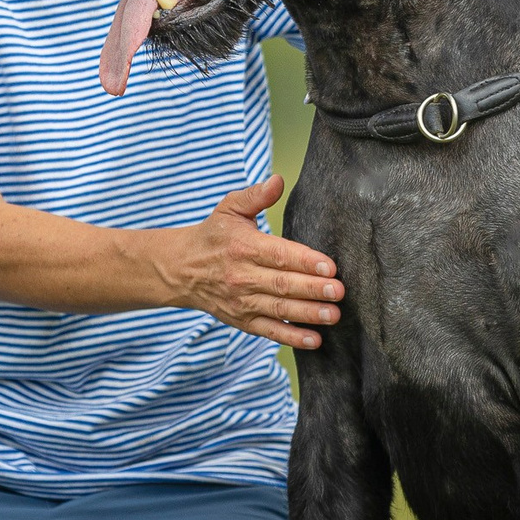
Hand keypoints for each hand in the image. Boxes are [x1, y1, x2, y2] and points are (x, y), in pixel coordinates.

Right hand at [161, 176, 343, 349]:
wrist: (179, 269)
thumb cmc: (212, 235)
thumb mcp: (229, 208)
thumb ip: (255, 195)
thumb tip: (278, 180)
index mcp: (243, 247)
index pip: (278, 255)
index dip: (305, 261)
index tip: (329, 266)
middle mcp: (242, 276)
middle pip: (282, 285)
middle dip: (313, 289)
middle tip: (339, 291)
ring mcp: (242, 302)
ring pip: (279, 310)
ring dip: (308, 314)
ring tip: (334, 314)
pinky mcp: (242, 321)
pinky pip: (269, 331)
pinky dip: (291, 337)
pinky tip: (314, 339)